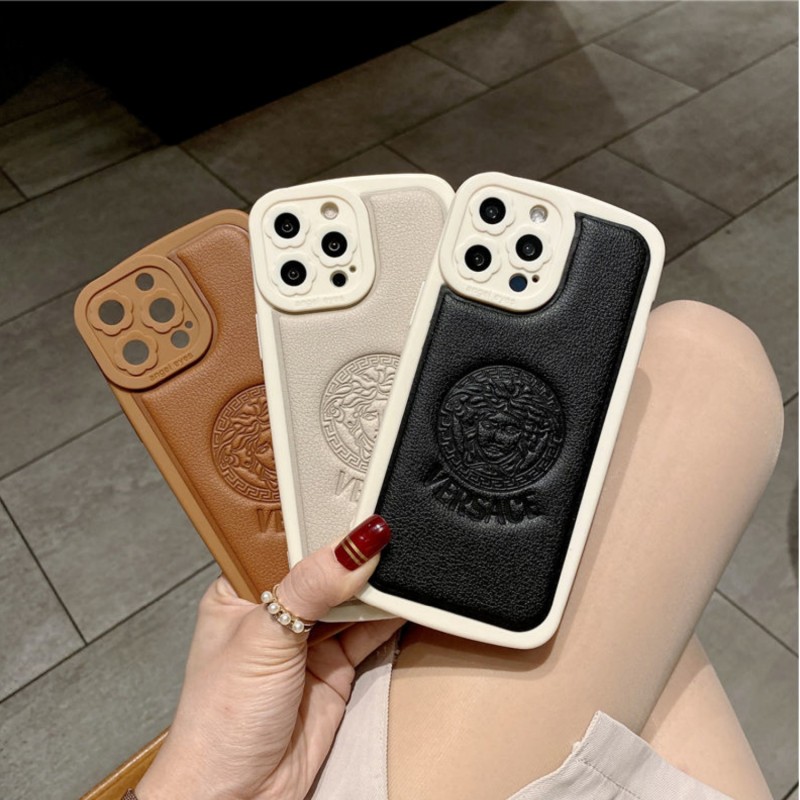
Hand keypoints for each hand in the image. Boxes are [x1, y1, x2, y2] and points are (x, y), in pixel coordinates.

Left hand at [136, 516, 398, 799]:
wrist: (238, 799)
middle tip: (386, 529)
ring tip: (403, 557)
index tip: (355, 500)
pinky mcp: (337, 666)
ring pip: (351, 596)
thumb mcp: (263, 640)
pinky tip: (407, 597)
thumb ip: (311, 588)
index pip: (286, 541)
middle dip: (353, 552)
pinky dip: (392, 615)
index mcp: (242, 590)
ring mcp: (309, 639)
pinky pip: (371, 630)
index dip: (319, 522)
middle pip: (324, 567)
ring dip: (376, 582)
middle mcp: (276, 611)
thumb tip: (356, 544)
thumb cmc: (218, 722)